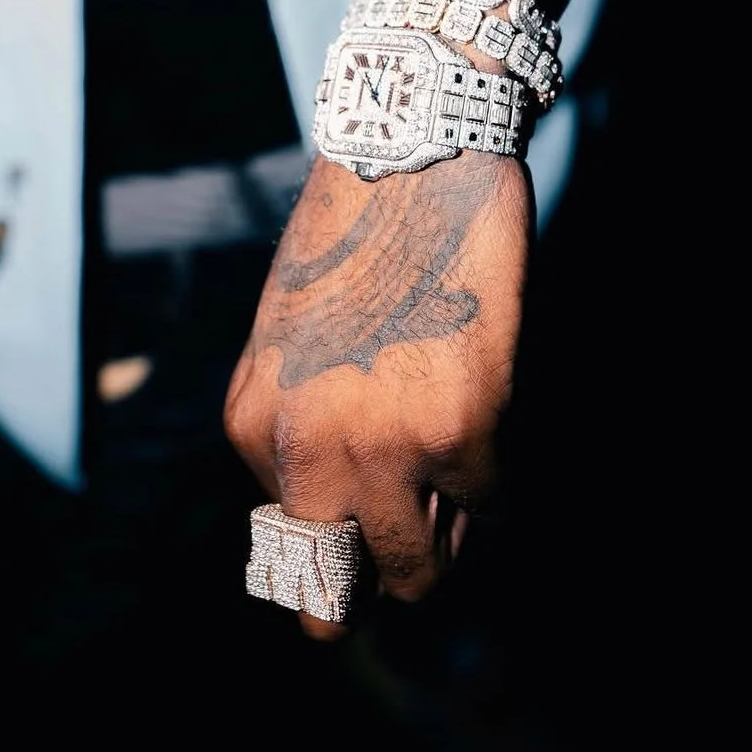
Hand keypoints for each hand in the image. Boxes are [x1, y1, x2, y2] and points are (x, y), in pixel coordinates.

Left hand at [224, 148, 530, 639]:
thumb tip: (354, 514)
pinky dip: (499, 477)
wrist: (412, 152)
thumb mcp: (295, 346)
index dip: (340, 563)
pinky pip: (492, 503)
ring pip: (423, 570)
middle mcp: (304, 451)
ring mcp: (381, 449)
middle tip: (428, 529)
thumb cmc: (361, 238)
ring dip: (448, 539)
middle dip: (388, 578)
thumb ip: (305, 432)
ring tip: (460, 471)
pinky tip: (490, 408)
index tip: (374, 542)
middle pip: (340, 599)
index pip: (290, 559)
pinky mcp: (460, 431)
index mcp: (251, 427)